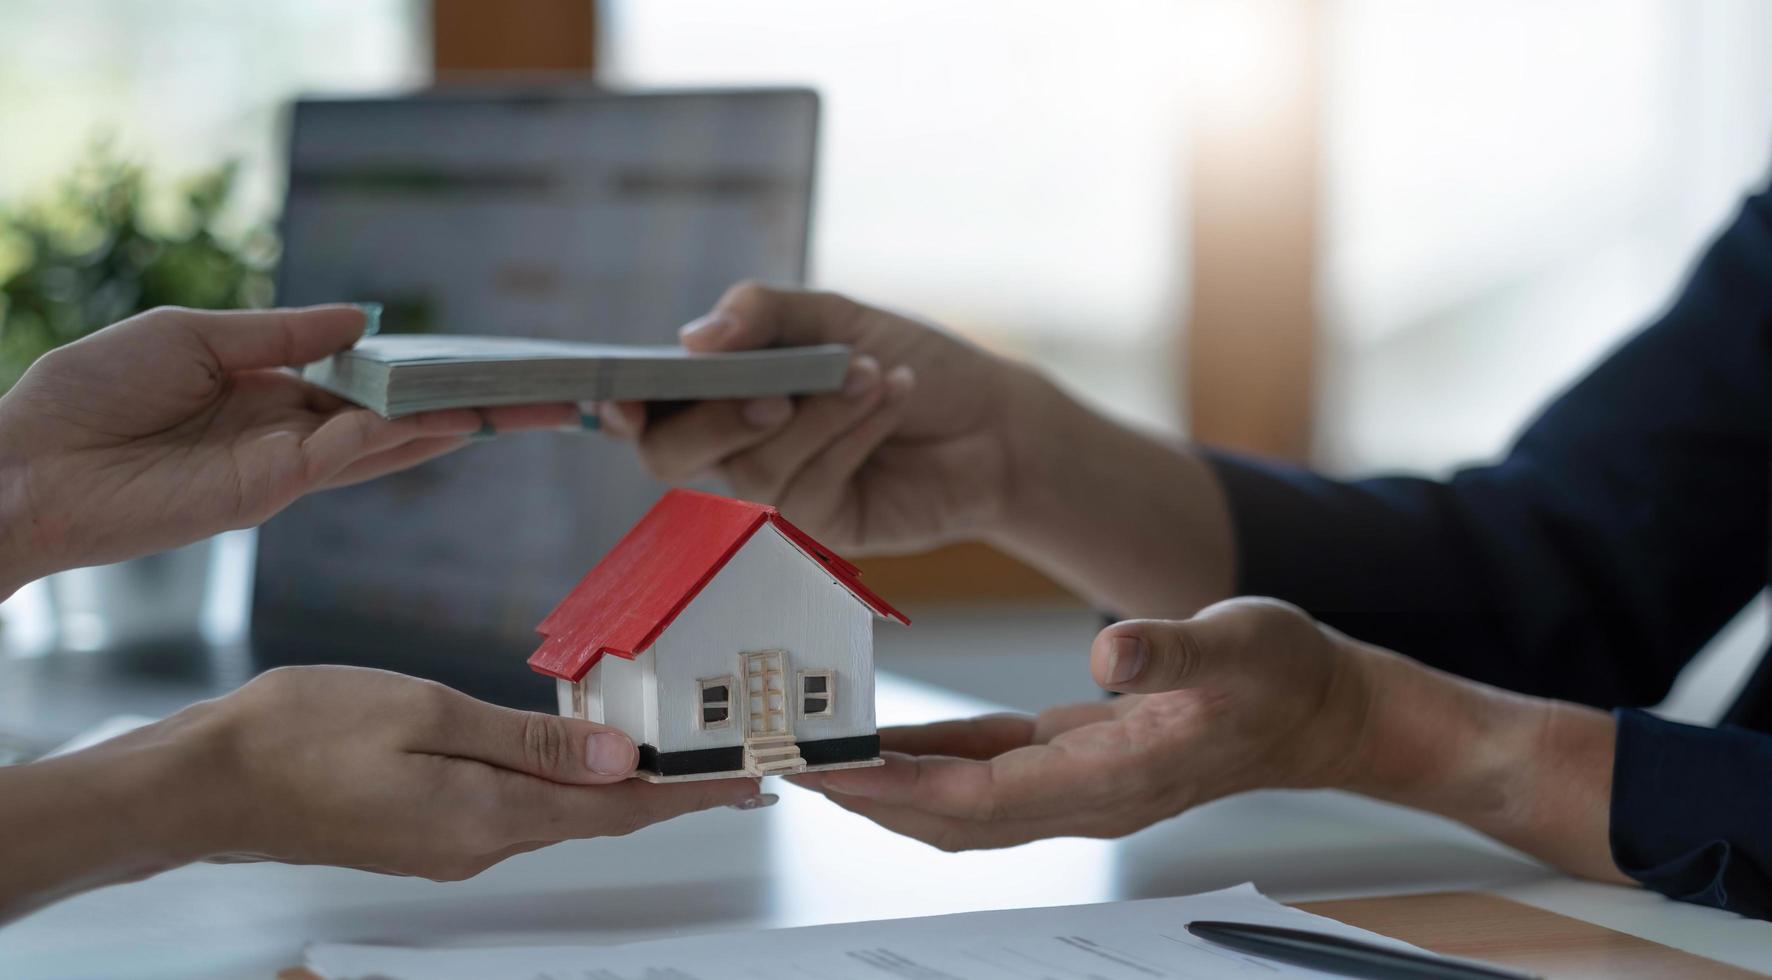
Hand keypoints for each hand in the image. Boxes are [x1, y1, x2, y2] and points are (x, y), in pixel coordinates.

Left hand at [0, 306, 576, 590]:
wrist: (29, 466)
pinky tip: (446, 423)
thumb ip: (280, 333)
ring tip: (515, 411)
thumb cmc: (88, 393)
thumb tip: (360, 321)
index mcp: (263, 390)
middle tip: (533, 398)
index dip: (416, 373)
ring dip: (451, 426)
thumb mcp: (191, 336)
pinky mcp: (269, 490)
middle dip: (462, 409)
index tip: (473, 365)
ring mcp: (283, 466)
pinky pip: (348, 457)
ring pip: (387, 442)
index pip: (360, 382)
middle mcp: (284, 431)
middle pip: (393, 418)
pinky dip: (398, 438)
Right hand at [0, 666, 762, 919]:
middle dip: (668, 794)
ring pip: (559, 813)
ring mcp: (452, 842)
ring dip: (619, 790)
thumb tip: (619, 759)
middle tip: (730, 773)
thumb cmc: (302, 736)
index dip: (687, 795)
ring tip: (675, 763)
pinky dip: (564, 784)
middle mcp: (480, 843)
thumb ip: (530, 741)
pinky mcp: (428, 830)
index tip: (747, 785)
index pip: (617, 810)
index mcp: (488, 817)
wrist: (209, 780)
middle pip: (597, 817)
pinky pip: (517, 807)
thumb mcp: (427, 717)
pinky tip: (581, 761)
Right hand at [601, 282, 1036, 553]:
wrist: (994, 419)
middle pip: (672, 456)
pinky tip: (890, 395)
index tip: (623, 395)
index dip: (619, 406)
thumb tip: (692, 341)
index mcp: (725, 391)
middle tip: (777, 390)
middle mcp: (739, 446)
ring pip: (753, 468)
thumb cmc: (909, 359)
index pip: (648, 408)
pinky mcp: (824, 528)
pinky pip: (810, 489)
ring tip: (870, 371)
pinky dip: (851, 433)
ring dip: (816, 413)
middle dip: (717, 419)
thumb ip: (761, 314)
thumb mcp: (836, 316)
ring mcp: (779, 492)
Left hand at [789, 598, 1371, 848]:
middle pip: (954, 816)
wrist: (1323, 710)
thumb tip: (1110, 652)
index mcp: (1116, 775)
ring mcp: (1080, 784)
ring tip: (822, 760)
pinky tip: (896, 737)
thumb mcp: (1240, 648)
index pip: (982, 796)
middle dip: (871, 799)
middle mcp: (1087, 795)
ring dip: (892, 787)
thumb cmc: (1284, 677)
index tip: (832, 772)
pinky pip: (989, 770)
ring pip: (964, 803)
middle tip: (793, 770)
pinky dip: (934, 760)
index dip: (900, 787)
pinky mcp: (1078, 758)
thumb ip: (1173, 653)